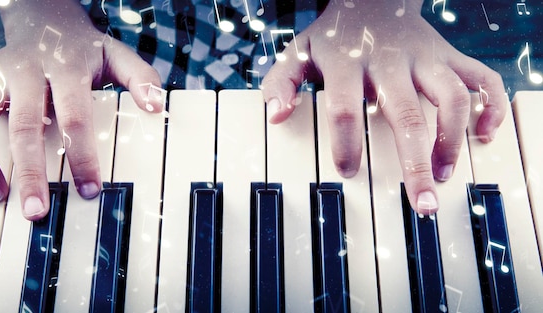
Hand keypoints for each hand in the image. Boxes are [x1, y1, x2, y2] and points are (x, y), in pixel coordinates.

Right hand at [0, 0, 162, 219]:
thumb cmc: (82, 49)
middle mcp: (24, 71)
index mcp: (65, 69)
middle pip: (23, 125)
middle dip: (29, 172)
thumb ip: (140, 77)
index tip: (89, 191)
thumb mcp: (116, 55)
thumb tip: (156, 107)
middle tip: (35, 212)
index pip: (75, 117)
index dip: (82, 156)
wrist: (43, 17)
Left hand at [261, 0, 504, 213]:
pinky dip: (491, 107)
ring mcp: (425, 58)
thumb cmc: (333, 37)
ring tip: (444, 173)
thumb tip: (276, 116)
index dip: (346, 145)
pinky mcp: (449, 56)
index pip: (344, 109)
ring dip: (452, 139)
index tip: (347, 172)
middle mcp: (391, 62)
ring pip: (452, 98)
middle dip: (415, 162)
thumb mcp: (298, 53)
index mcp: (348, 64)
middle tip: (422, 203)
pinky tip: (484, 134)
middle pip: (406, 114)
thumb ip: (281, 83)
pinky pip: (482, 79)